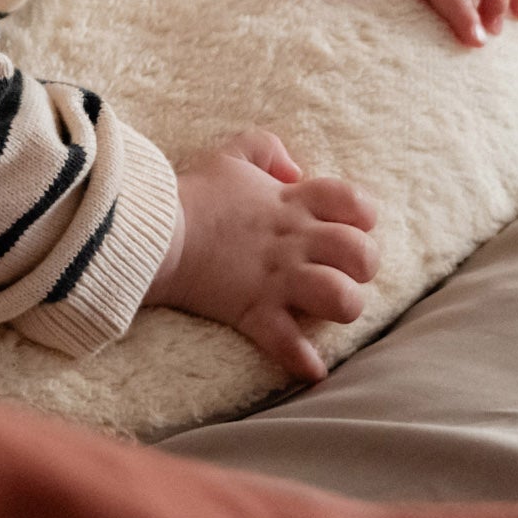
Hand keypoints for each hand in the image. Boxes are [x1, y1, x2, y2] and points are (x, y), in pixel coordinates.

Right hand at [145, 130, 378, 381]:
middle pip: (361, 254)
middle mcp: (293, 242)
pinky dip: (303, 361)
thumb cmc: (192, 193)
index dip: (362, 215)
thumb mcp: (230, 155)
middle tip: (340, 270)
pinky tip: (312, 368)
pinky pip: (289, 344)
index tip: (348, 225)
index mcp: (291, 204)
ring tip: (327, 310)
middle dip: (362, 266)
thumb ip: (266, 149)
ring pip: (340, 298)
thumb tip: (294, 169)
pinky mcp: (254, 311)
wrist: (154, 230)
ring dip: (342, 307)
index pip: (354, 201)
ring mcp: (277, 279)